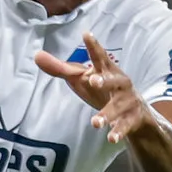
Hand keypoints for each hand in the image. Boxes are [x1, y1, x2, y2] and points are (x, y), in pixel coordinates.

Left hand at [37, 33, 151, 143]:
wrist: (135, 112)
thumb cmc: (103, 89)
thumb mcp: (82, 79)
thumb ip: (61, 69)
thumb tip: (36, 56)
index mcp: (107, 70)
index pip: (99, 57)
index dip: (93, 46)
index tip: (86, 34)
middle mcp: (120, 83)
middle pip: (114, 79)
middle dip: (105, 80)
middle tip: (93, 80)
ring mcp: (127, 101)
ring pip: (118, 106)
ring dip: (107, 114)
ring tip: (95, 122)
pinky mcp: (132, 118)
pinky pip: (125, 126)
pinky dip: (118, 132)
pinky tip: (110, 138)